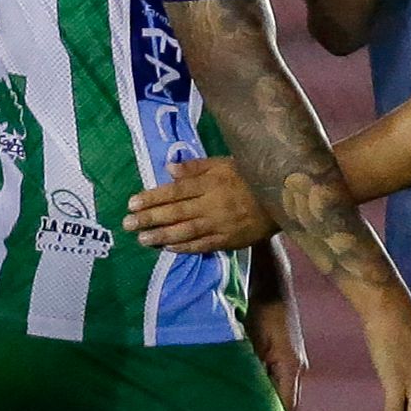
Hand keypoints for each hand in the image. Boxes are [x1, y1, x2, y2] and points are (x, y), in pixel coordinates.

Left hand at [124, 153, 274, 253]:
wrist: (283, 199)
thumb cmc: (250, 176)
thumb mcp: (224, 163)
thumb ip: (197, 167)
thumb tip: (169, 169)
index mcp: (210, 183)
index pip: (176, 191)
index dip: (153, 197)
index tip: (132, 202)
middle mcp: (212, 204)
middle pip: (176, 212)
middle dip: (150, 218)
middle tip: (127, 224)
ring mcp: (220, 224)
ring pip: (186, 231)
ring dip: (162, 235)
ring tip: (142, 239)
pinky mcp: (228, 240)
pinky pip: (203, 245)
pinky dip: (184, 247)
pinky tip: (168, 247)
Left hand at [247, 284, 304, 410]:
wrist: (274, 282)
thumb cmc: (260, 309)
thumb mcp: (251, 341)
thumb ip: (249, 370)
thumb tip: (242, 397)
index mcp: (291, 368)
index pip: (287, 409)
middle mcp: (298, 368)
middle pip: (288, 406)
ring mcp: (295, 361)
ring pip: (284, 394)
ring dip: (270, 407)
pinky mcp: (288, 355)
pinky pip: (280, 381)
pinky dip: (269, 392)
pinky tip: (254, 399)